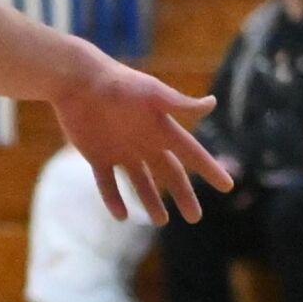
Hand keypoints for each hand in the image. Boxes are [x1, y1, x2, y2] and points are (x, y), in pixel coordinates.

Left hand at [50, 55, 233, 224]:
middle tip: (195, 218)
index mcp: (160, 128)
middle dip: (183, 194)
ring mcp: (120, 150)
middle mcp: (143, 142)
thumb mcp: (151, 93)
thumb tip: (213, 103)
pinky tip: (121, 216)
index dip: (209, 168)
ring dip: (150, 201)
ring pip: (139, 181)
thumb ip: (179, 103)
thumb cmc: (117, 83)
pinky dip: (113, 199)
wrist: (76, 80)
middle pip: (168, 173)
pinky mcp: (96, 155)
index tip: (227, 186)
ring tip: (160, 221)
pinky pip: (106, 182)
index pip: (192, 153)